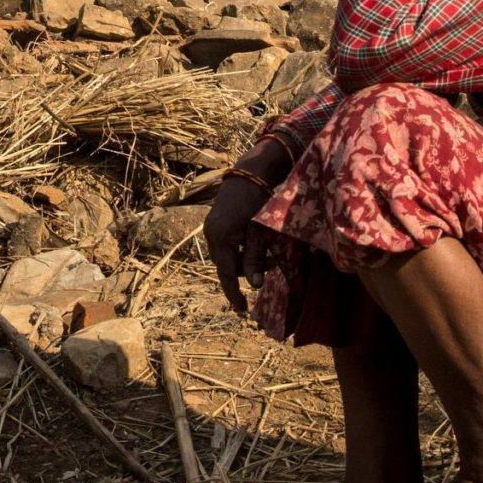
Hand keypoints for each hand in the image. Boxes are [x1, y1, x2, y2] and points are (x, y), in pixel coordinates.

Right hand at [205, 140, 288, 314]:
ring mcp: (210, 228)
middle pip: (226, 265)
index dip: (233, 293)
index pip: (226, 273)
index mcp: (221, 238)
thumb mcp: (258, 231)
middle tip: (272, 264)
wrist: (248, 173)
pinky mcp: (214, 223)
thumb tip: (255, 285)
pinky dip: (239, 250)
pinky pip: (224, 245)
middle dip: (246, 270)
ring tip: (268, 253)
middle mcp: (211, 235)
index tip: (241, 309)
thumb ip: (256, 258)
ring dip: (244, 260)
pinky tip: (255, 244)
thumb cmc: (257, 201)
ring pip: (225, 256)